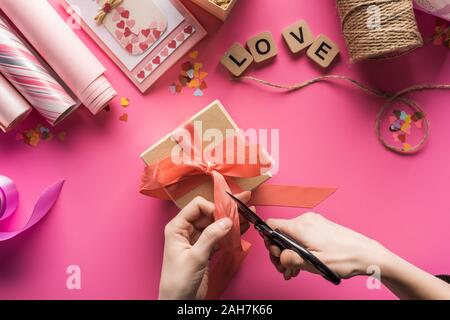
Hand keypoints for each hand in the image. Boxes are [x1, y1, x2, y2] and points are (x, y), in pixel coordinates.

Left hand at [159, 192, 251, 299]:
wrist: (178, 302)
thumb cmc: (178, 282)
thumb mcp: (195, 257)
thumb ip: (211, 237)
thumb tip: (226, 221)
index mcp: (177, 227)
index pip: (197, 207)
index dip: (213, 207)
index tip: (227, 215)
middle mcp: (186, 230)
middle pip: (209, 213)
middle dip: (226, 210)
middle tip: (244, 204)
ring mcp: (196, 240)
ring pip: (215, 224)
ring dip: (231, 221)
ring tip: (248, 215)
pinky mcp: (204, 249)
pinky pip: (219, 237)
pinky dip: (230, 233)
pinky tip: (242, 229)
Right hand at [265, 212, 386, 280]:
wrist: (366, 253)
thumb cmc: (345, 257)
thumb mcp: (315, 263)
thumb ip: (293, 260)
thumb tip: (280, 257)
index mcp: (301, 226)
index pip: (271, 225)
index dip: (269, 241)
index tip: (277, 255)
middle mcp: (305, 220)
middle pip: (280, 233)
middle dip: (280, 252)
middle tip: (285, 269)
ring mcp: (313, 222)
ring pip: (290, 236)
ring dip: (289, 253)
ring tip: (294, 270)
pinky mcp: (319, 227)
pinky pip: (301, 236)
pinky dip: (298, 249)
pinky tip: (302, 263)